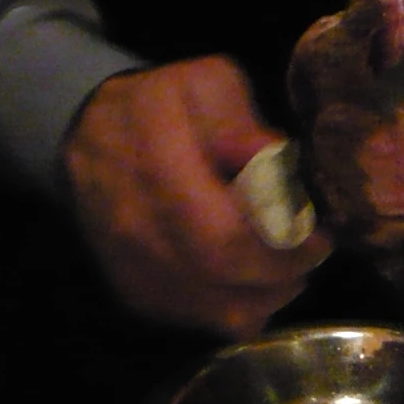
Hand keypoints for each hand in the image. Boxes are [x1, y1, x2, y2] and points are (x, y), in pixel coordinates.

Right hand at [64, 58, 332, 337]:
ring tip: (281, 267)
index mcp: (155, 160)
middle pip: (224, 275)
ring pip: (217, 312)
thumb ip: (241, 121)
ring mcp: (130, 264)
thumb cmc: (157, 104)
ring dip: (266, 296)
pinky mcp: (132, 291)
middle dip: (282, 272)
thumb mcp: (204, 83)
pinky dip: (235, 308)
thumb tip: (273, 160)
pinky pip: (199, 321)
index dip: (282, 245)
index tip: (319, 235)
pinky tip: (247, 279)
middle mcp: (134, 222)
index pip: (224, 233)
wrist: (85, 135)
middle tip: (308, 254)